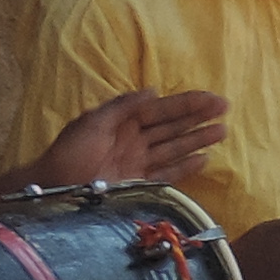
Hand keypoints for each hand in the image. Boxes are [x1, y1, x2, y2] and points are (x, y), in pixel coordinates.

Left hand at [33, 89, 230, 193]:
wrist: (53, 188)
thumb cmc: (69, 152)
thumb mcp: (94, 121)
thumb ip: (124, 106)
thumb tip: (154, 91)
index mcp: (124, 121)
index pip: (162, 109)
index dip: (187, 103)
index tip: (212, 98)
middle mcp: (135, 140)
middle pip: (173, 126)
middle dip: (199, 118)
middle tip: (225, 109)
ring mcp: (138, 163)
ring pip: (175, 148)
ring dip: (198, 140)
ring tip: (222, 132)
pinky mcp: (139, 185)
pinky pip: (168, 173)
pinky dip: (186, 167)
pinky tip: (204, 160)